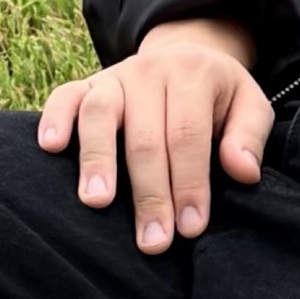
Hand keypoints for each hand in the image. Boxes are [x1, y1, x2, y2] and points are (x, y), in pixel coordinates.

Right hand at [38, 13, 272, 250]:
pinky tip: (50, 148)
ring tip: (97, 203)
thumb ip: (249, 137)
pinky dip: (54, 119)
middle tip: (152, 241)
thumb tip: (243, 172)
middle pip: (145, 136)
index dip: (189, 183)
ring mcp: (113, 77)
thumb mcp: (249, 106)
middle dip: (149, 193)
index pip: (188, 135)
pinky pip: (64, 97)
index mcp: (193, 75)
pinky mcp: (85, 85)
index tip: (190, 227)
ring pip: (100, 114)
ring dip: (97, 160)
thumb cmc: (218, 98)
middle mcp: (149, 71)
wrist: (184, 57)